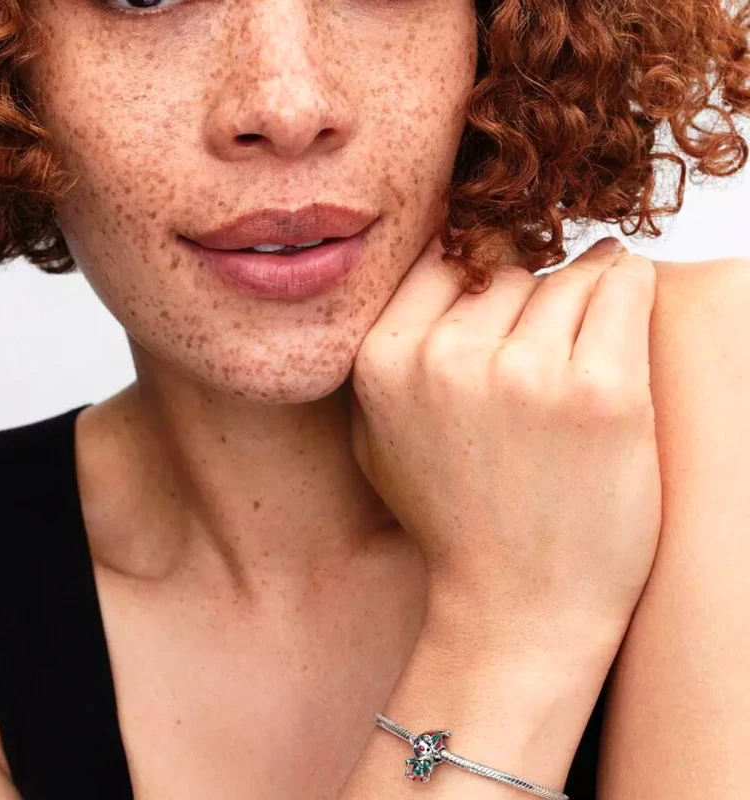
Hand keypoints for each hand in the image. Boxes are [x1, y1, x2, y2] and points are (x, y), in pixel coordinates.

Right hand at [350, 235, 660, 661]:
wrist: (517, 606)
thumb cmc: (452, 520)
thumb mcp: (378, 436)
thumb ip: (391, 350)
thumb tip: (438, 263)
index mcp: (384, 361)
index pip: (444, 257)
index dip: (477, 276)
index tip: (502, 299)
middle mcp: (446, 359)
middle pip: (508, 267)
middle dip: (528, 298)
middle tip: (541, 351)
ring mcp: (524, 374)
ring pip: (567, 277)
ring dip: (580, 304)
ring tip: (576, 360)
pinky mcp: (601, 392)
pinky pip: (623, 290)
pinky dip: (628, 295)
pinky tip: (621, 320)